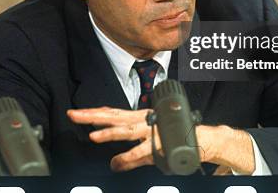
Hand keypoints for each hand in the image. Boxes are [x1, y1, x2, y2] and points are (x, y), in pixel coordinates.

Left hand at [67, 106, 254, 173]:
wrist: (204, 140)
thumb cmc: (176, 140)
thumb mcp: (149, 152)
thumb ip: (130, 159)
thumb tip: (112, 164)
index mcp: (140, 119)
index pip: (113, 113)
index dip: (95, 113)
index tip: (78, 113)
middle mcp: (145, 120)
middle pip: (114, 116)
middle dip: (92, 116)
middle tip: (73, 114)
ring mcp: (153, 130)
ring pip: (127, 130)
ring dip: (109, 132)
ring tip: (93, 135)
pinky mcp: (161, 143)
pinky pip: (143, 151)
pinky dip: (129, 157)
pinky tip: (117, 162)